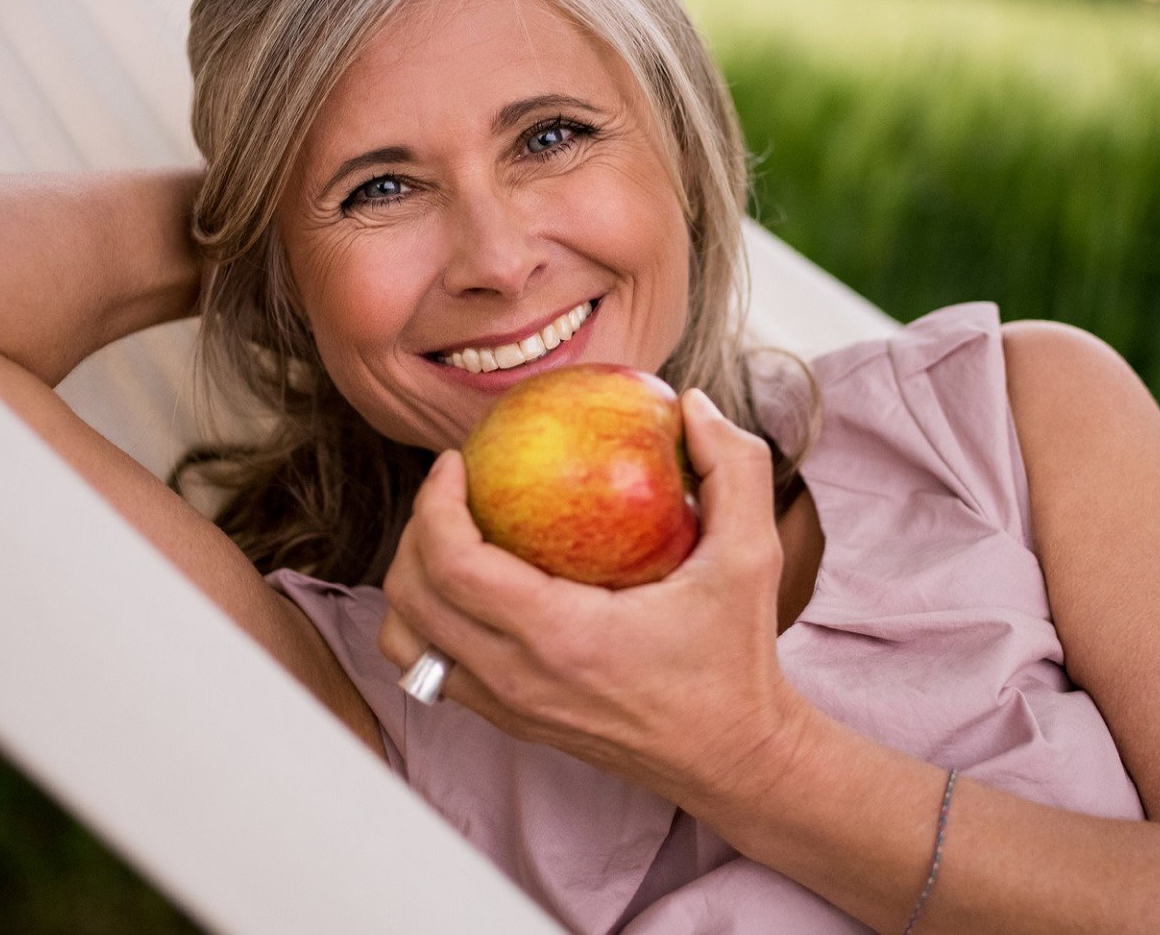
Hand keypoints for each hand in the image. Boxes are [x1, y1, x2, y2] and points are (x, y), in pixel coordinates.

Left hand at [377, 389, 809, 806]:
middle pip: (412, 597)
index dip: (435, 504)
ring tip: (450, 537)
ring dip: (412, 581)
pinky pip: (433, 666)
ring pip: (407, 641)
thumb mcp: (752, 555)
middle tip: (454, 488)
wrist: (731, 756)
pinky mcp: (509, 721)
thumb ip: (733, 467)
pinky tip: (473, 584)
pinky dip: (431, 620)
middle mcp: (519, 679)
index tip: (458, 462)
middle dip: (415, 530)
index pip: (453, 565)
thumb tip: (692, 403)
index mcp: (562, 637)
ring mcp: (507, 707)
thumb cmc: (736, 659)